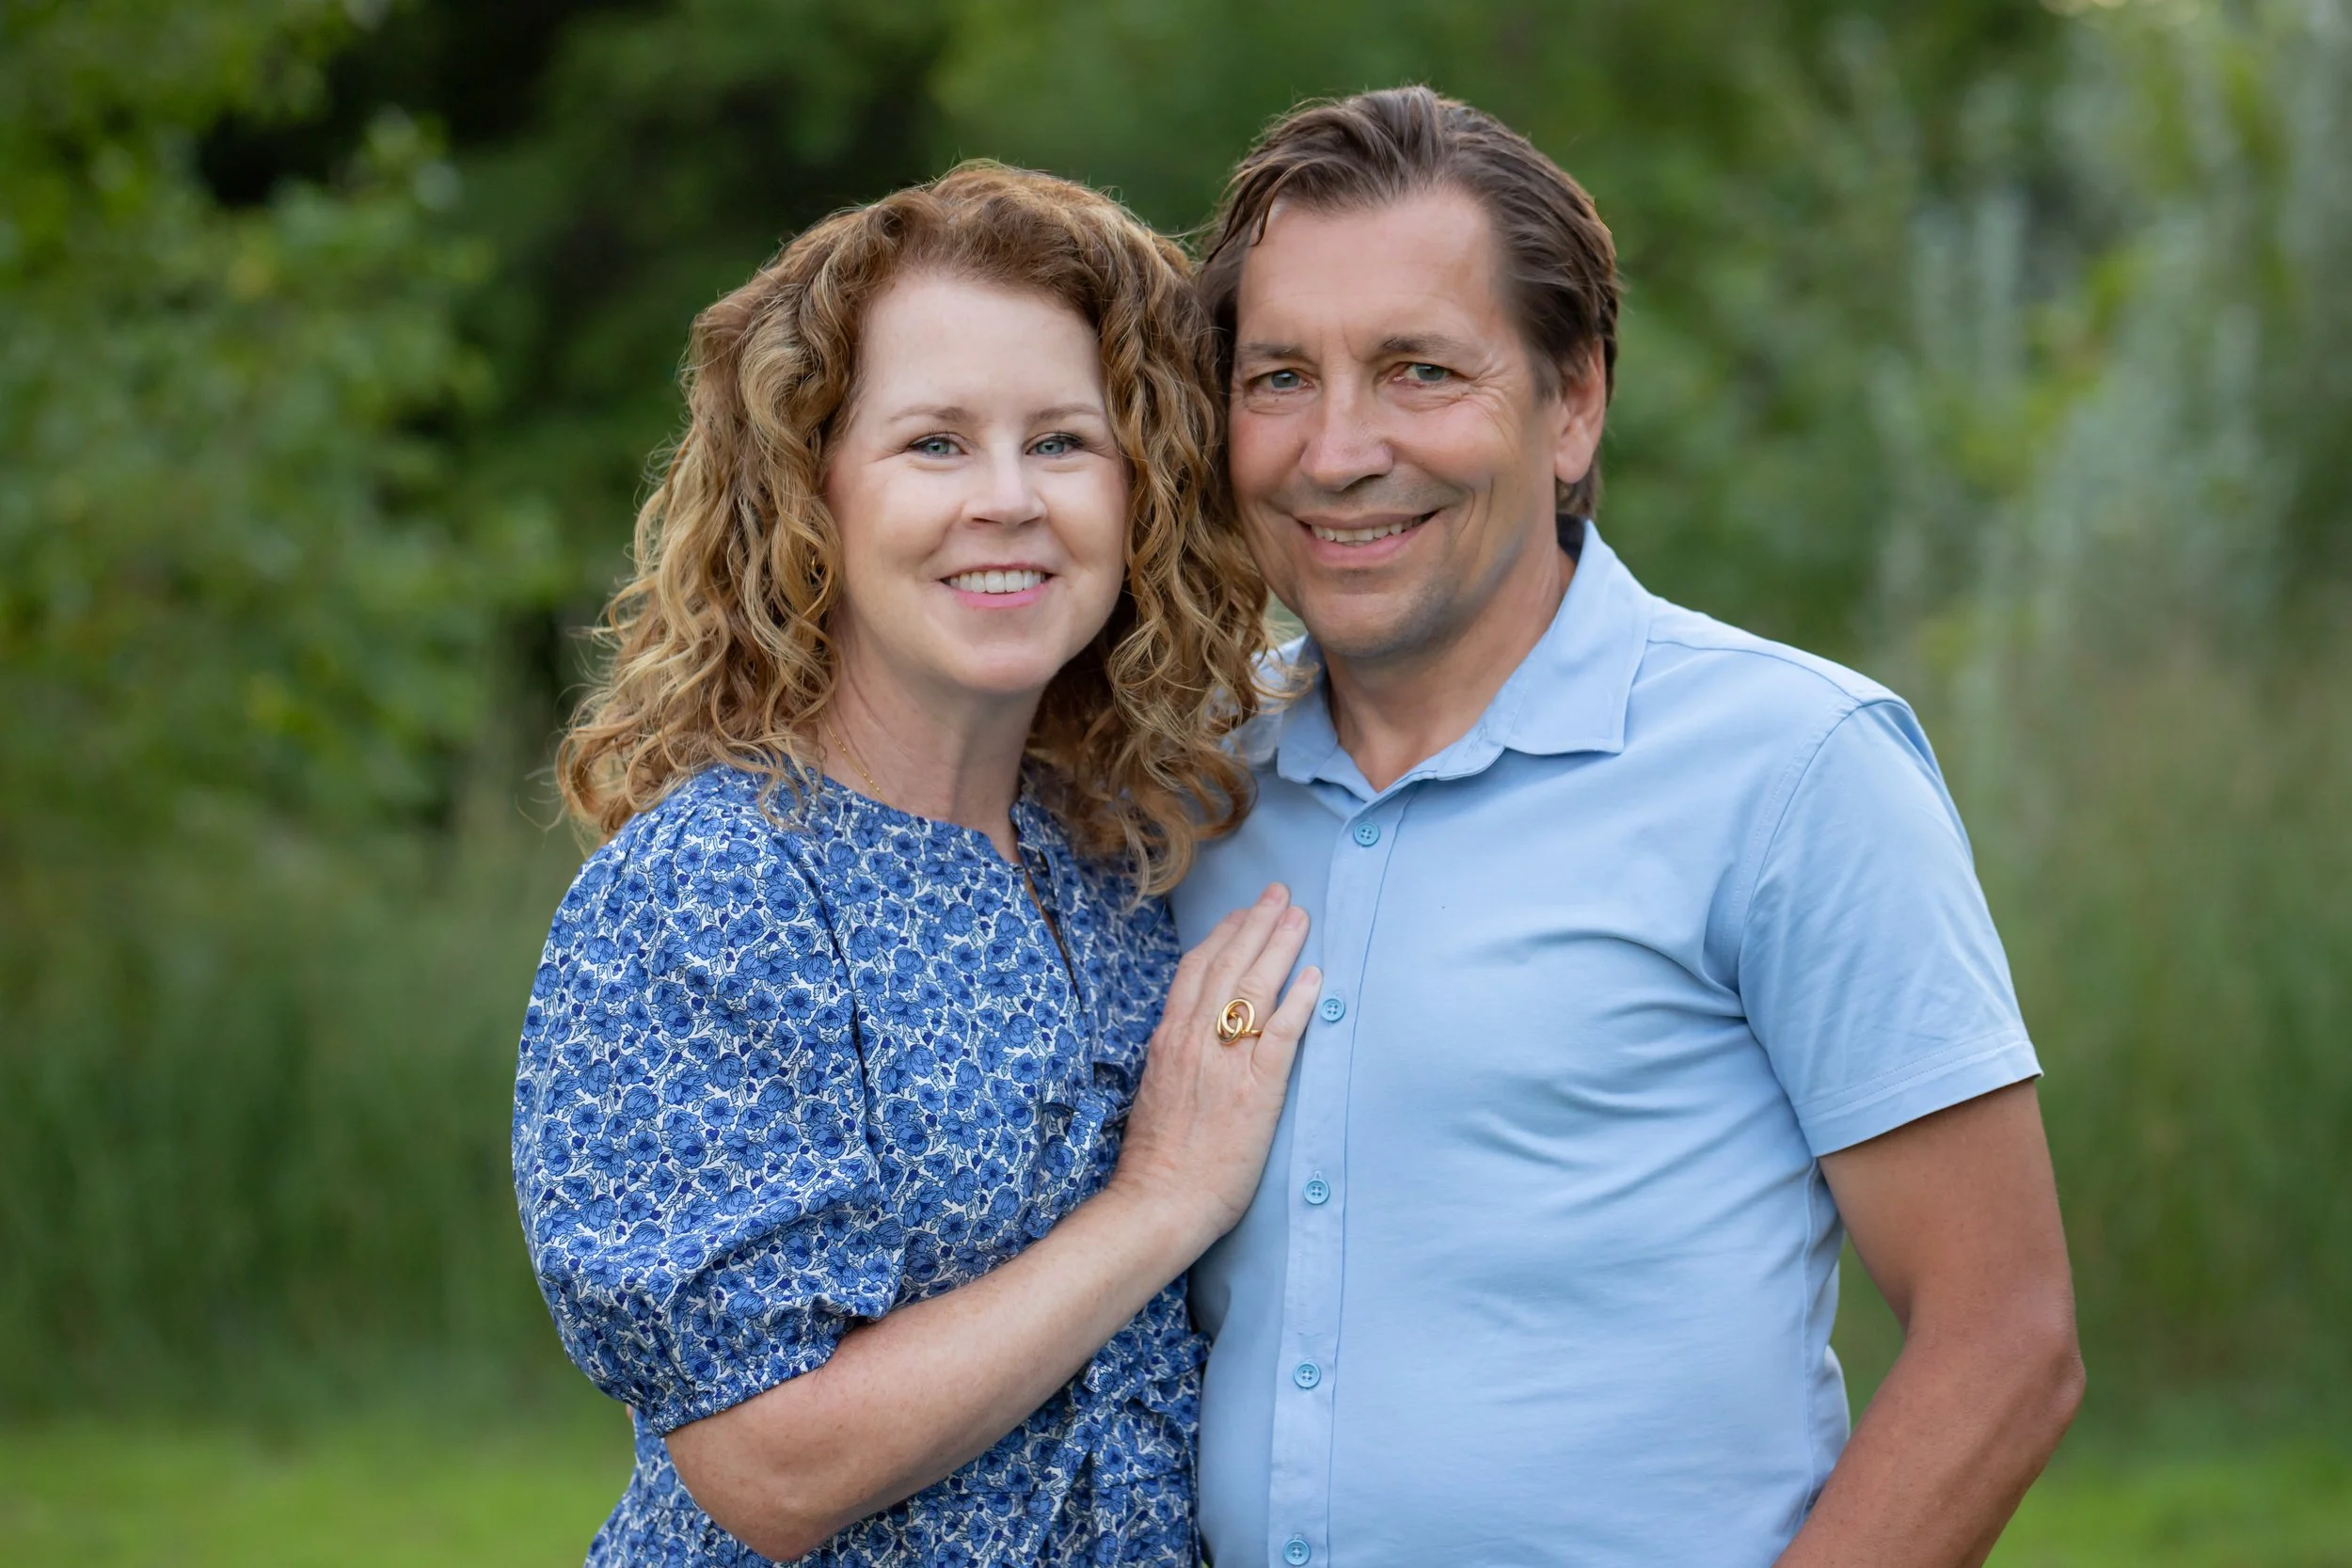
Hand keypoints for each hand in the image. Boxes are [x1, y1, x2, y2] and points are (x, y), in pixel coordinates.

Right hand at [1110, 883, 1317, 1252]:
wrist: (1159, 1202)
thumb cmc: (1157, 1158)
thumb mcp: (1156, 1091)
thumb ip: (1174, 1057)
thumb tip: (1190, 1035)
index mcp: (1169, 1039)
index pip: (1197, 969)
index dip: (1223, 935)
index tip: (1242, 913)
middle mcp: (1195, 1040)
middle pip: (1229, 965)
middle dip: (1257, 923)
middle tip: (1280, 894)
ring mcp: (1227, 1063)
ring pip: (1254, 987)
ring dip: (1280, 947)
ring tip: (1300, 917)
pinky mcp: (1258, 1090)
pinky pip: (1282, 1035)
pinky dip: (1301, 1002)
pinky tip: (1317, 978)